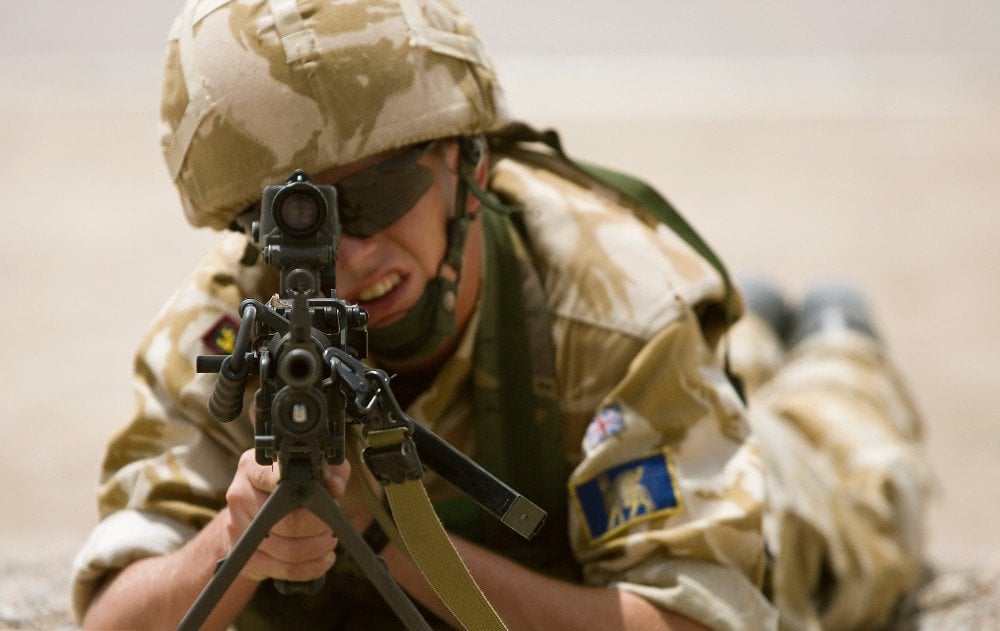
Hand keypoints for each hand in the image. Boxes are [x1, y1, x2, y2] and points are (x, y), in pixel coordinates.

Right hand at [222, 449, 349, 581]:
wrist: (252, 512)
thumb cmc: (289, 485)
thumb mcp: (312, 468)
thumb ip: (330, 471)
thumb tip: (335, 487)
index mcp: (254, 468)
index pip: (279, 481)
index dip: (308, 495)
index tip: (324, 501)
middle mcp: (240, 496)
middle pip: (287, 522)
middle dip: (319, 528)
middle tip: (332, 528)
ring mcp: (238, 528)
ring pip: (287, 550)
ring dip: (317, 550)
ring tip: (329, 542)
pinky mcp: (244, 556)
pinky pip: (283, 569)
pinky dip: (310, 568)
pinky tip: (322, 559)